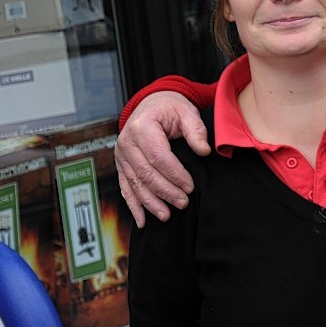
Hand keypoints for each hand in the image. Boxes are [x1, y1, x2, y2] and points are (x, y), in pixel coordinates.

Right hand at [115, 91, 210, 226]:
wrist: (151, 104)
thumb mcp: (186, 111)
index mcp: (142, 127)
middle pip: (146, 174)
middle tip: (183, 203)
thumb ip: (196, 130)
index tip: (190, 187)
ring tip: (167, 215)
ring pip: (135, 184)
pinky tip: (142, 221)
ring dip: (151, 203)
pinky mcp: (121, 165)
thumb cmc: (170, 108)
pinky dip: (134, 205)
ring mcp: (121, 155)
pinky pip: (125, 188)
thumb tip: (204, 151)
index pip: (159, 157)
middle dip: (165, 192)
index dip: (175, 175)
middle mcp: (127, 142)